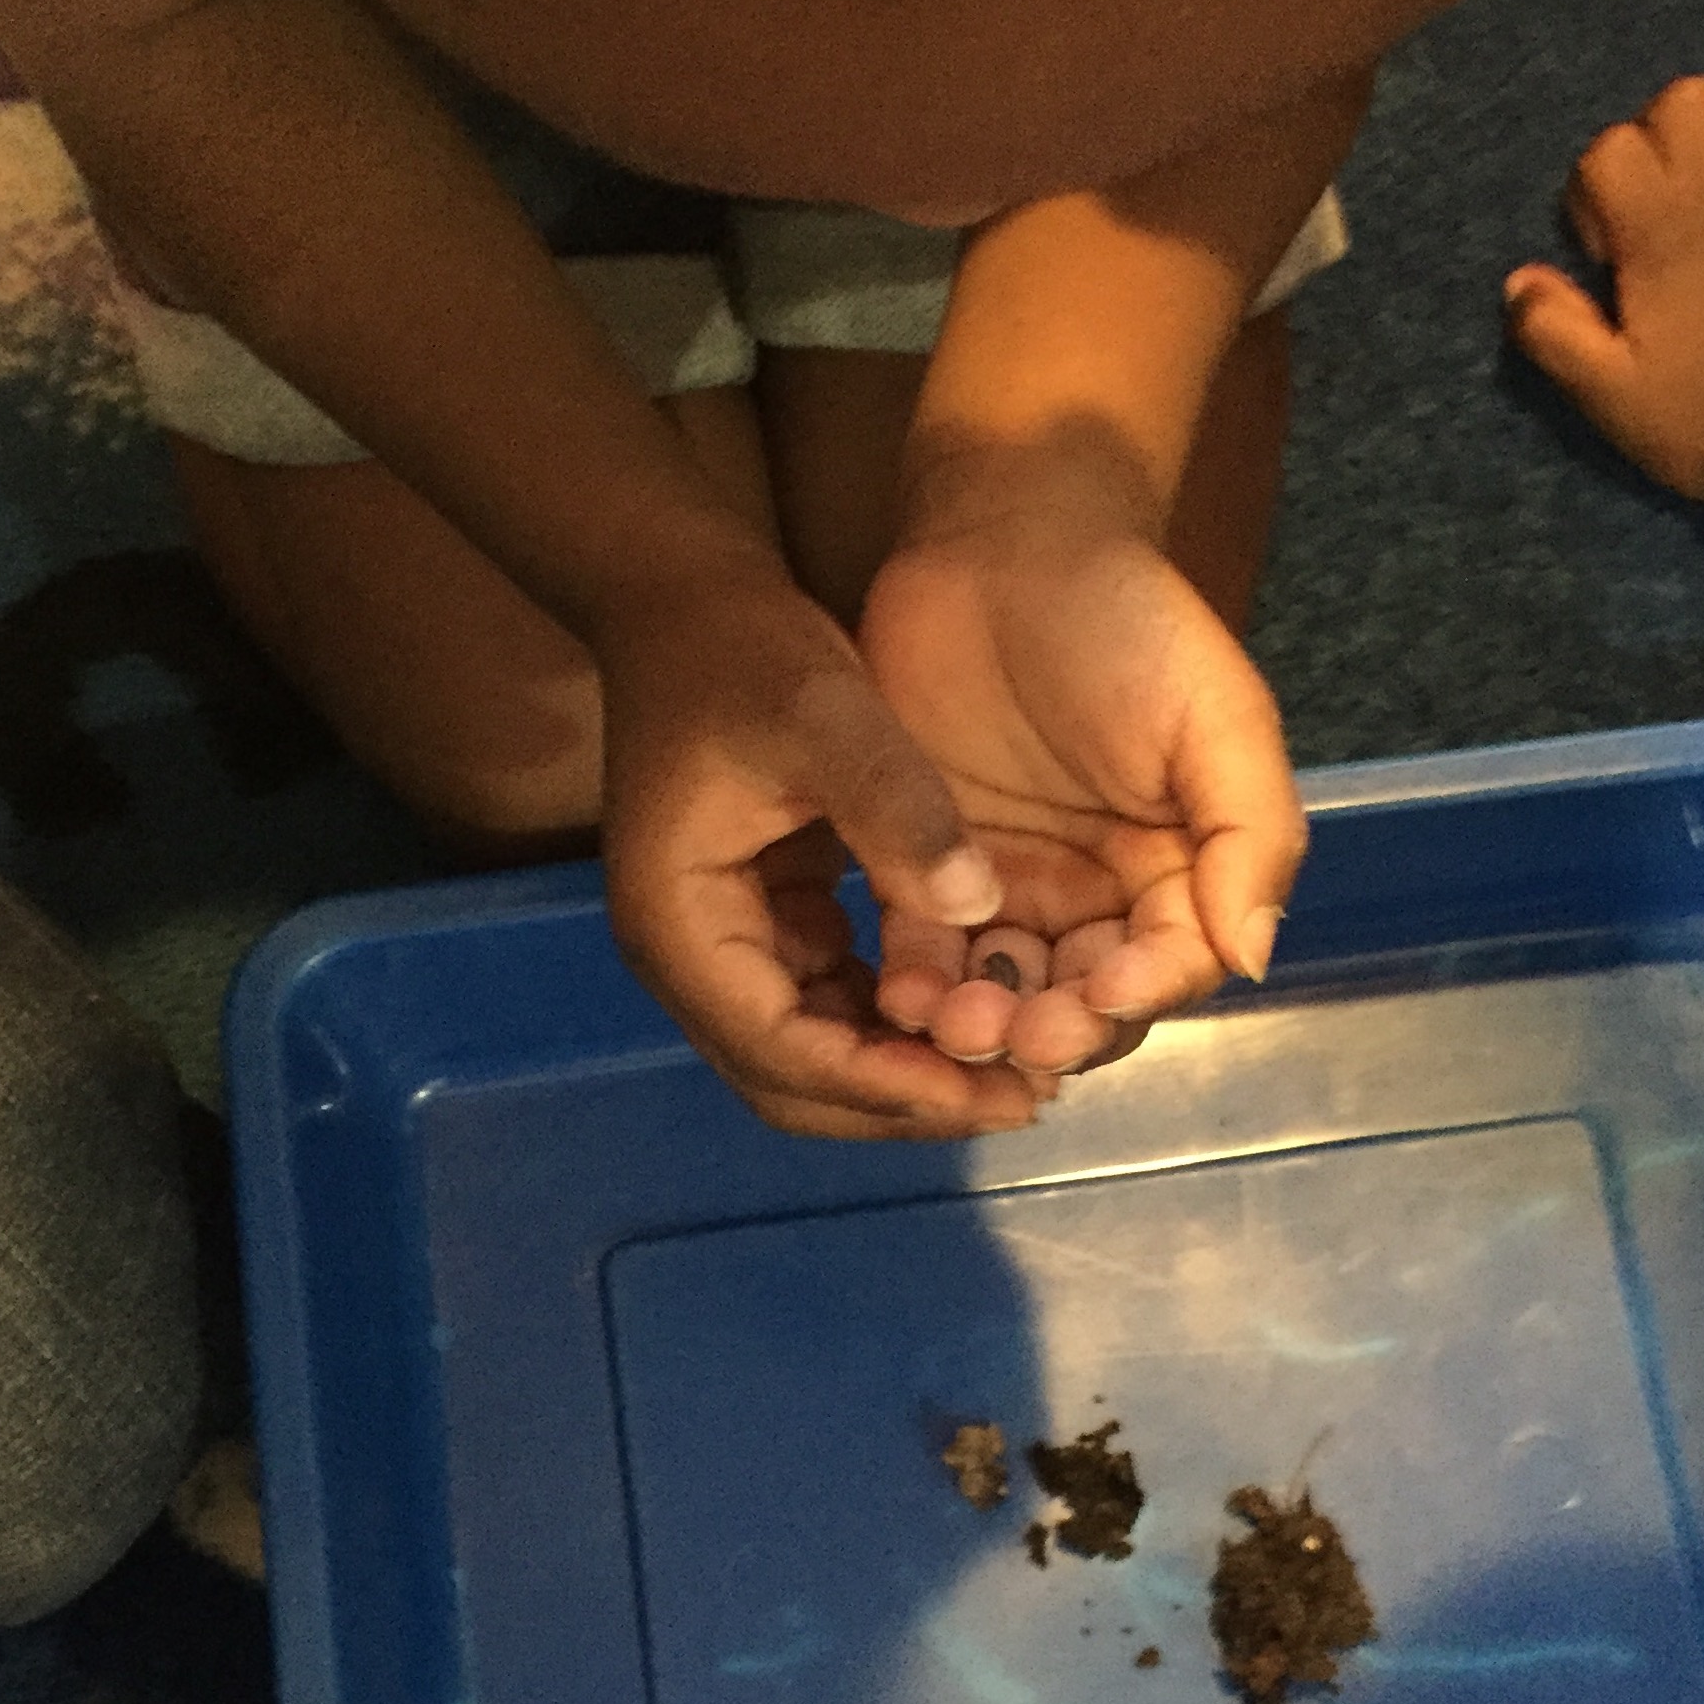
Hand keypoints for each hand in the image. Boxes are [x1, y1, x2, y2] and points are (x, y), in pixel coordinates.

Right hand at [597, 565, 1053, 1138]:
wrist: (686, 602)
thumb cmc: (743, 650)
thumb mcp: (824, 713)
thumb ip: (896, 809)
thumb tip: (978, 906)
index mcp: (683, 924)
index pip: (781, 1051)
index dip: (887, 1084)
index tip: (990, 1089)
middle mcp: (690, 957)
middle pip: (791, 1082)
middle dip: (903, 1101)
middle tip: (1019, 1099)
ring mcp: (720, 944)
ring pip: (812, 1055)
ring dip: (906, 1070)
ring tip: (1013, 1068)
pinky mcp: (758, 922)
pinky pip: (828, 1002)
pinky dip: (896, 1020)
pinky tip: (976, 1006)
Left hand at [857, 524, 1305, 1077]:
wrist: (1002, 540)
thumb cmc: (1127, 620)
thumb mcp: (1218, 715)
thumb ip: (1253, 834)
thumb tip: (1254, 957)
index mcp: (1179, 869)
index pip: (1173, 965)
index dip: (1143, 993)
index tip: (1101, 995)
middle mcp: (1097, 895)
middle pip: (1085, 1002)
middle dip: (1054, 1028)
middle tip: (1016, 1032)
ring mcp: (1008, 885)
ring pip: (1003, 991)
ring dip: (984, 1022)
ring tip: (951, 1021)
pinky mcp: (926, 867)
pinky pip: (925, 950)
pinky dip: (918, 985)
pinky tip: (903, 995)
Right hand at [1505, 76, 1703, 501]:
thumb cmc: (1702, 414)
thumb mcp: (1607, 393)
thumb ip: (1553, 332)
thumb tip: (1519, 281)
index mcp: (1658, 226)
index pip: (1610, 148)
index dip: (1596, 192)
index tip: (1609, 256)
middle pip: (1686, 99)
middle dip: (1665, 140)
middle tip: (1663, 205)